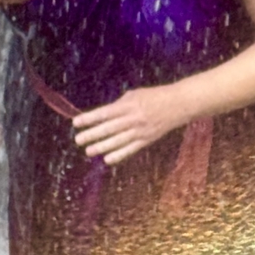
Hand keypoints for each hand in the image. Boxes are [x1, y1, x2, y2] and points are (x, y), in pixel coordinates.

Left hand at [71, 85, 186, 164]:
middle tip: (78, 140)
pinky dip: (119, 155)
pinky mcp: (147, 140)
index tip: (76, 122)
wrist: (179, 105)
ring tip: (88, 151)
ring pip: (118, 141)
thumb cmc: (154, 97)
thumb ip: (118, 104)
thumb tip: (102, 115)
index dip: (89, 118)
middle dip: (92, 134)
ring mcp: (140, 131)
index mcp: (129, 105)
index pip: (105, 113)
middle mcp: (133, 118)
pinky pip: (130, 149)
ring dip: (101, 147)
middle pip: (109, 128)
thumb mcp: (135, 95)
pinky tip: (107, 160)